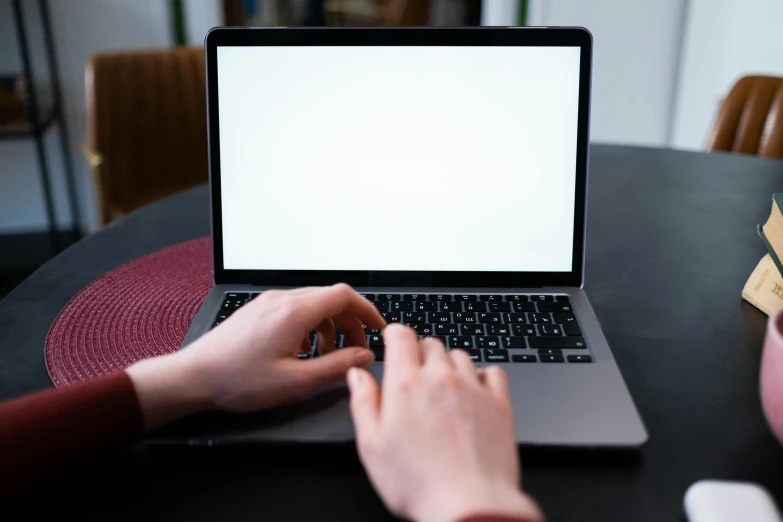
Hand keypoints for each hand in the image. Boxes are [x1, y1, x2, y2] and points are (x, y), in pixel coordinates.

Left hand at [127, 284, 384, 428]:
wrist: (193, 377)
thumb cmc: (238, 380)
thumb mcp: (296, 381)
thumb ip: (336, 366)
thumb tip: (364, 357)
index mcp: (295, 312)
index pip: (344, 295)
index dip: (367, 310)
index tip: (378, 329)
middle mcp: (282, 300)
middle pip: (330, 299)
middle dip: (350, 324)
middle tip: (355, 352)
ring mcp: (268, 303)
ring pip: (313, 305)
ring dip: (329, 328)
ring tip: (326, 358)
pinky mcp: (258, 311)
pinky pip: (295, 310)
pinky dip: (310, 327)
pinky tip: (302, 352)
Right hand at [347, 325, 542, 521]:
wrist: (469, 504)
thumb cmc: (418, 483)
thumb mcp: (371, 446)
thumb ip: (363, 403)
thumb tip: (357, 376)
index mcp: (406, 384)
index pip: (402, 335)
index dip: (395, 333)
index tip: (393, 339)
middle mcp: (441, 378)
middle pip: (431, 343)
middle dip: (420, 352)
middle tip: (414, 373)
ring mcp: (473, 389)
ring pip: (460, 356)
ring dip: (448, 364)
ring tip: (442, 387)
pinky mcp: (499, 404)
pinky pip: (492, 372)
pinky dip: (481, 376)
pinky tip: (474, 391)